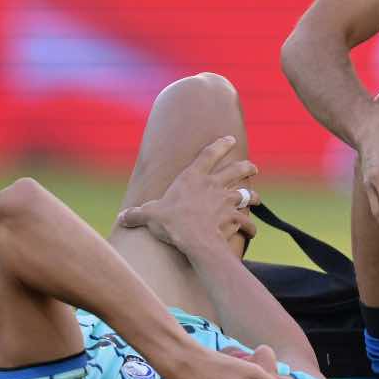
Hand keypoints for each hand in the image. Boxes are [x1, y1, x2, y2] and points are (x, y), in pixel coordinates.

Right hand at [116, 136, 258, 250]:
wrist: (195, 239)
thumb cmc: (172, 222)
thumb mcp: (150, 216)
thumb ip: (137, 215)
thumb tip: (121, 218)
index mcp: (193, 178)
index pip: (209, 154)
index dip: (221, 145)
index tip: (230, 139)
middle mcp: (214, 185)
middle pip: (236, 170)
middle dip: (246, 167)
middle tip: (254, 167)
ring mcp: (227, 200)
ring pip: (247, 194)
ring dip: (253, 196)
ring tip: (257, 199)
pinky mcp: (235, 217)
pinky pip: (246, 222)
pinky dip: (250, 227)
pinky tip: (251, 231)